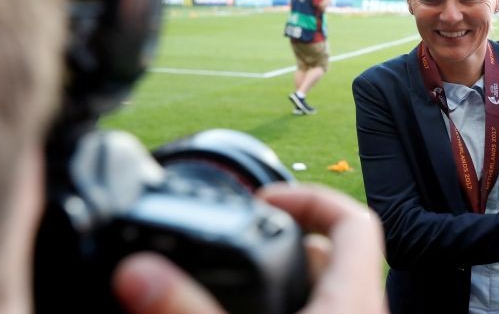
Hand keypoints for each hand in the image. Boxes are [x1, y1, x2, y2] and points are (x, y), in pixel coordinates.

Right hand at [112, 183, 386, 313]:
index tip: (264, 197)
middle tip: (234, 244)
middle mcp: (360, 313)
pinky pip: (313, 312)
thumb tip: (138, 272)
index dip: (309, 196)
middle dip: (280, 243)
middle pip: (331, 256)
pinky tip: (242, 313)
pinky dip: (282, 307)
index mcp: (353, 298)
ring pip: (317, 291)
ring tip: (231, 282)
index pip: (352, 220)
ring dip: (277, 281)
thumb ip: (187, 310)